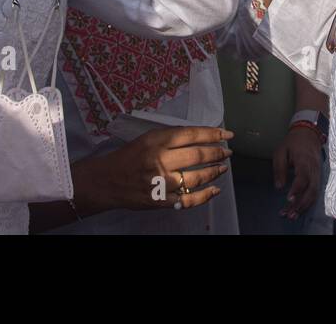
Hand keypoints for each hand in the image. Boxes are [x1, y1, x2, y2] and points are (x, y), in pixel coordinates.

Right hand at [74, 126, 232, 213]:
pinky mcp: (161, 201)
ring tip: (223, 168)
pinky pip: (188, 200)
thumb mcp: (147, 137)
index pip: (192, 135)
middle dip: (217, 153)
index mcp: (157, 140)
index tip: (228, 135)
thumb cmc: (129, 155)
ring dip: (214, 172)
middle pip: (198, 155)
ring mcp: (162, 183)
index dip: (213, 134)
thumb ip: (171, 137)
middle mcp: (161, 160)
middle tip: (228, 153)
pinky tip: (214, 190)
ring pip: (197, 177)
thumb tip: (200, 137)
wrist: (107, 181)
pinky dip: (205, 196)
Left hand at [272, 126, 322, 219]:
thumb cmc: (293, 142)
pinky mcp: (318, 177)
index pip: (303, 178)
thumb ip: (279, 168)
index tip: (289, 199)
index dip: (297, 189)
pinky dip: (308, 202)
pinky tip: (299, 209)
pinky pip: (315, 192)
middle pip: (311, 190)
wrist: (308, 134)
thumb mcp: (281, 151)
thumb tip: (279, 186)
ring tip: (293, 215)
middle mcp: (314, 169)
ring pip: (314, 193)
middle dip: (301, 204)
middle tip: (289, 214)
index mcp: (304, 160)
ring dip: (304, 206)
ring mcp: (318, 174)